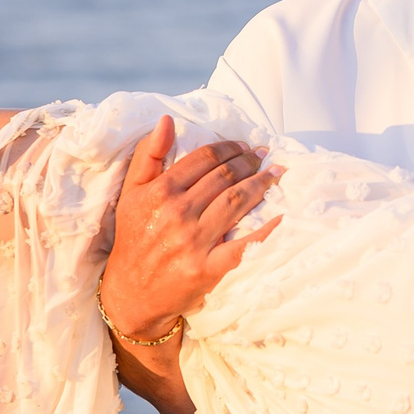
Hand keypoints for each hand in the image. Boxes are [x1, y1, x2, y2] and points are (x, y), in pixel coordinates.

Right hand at [100, 116, 281, 340]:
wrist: (130, 293)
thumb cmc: (134, 239)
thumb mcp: (131, 193)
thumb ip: (148, 155)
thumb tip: (167, 120)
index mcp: (159, 192)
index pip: (204, 159)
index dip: (229, 148)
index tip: (244, 145)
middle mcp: (177, 214)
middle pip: (225, 177)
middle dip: (249, 162)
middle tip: (263, 156)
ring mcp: (194, 242)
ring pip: (237, 202)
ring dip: (262, 184)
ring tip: (276, 173)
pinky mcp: (207, 268)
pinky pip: (244, 244)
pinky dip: (267, 229)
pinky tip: (283, 215)